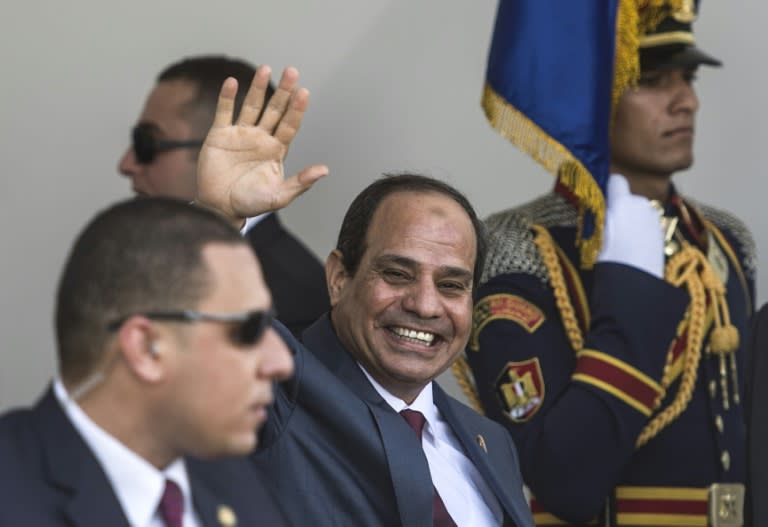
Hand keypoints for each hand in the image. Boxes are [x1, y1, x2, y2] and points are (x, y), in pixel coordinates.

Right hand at [195, 65, 327, 226]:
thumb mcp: (279, 196)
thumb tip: (324, 170)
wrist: (220, 208)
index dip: (297, 109)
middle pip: (274, 110)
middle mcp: (261, 137)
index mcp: (277, 149)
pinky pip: (224, 112)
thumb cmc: (251, 204)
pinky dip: (227, 98)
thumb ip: (300, 183)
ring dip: (258, 87)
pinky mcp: (220, 135)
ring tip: (265, 68)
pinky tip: (232, 82)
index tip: (304, 92)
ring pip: (251, 106)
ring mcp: (241, 134)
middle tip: (292, 71)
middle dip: (283, 91)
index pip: (290, 124)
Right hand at [597, 174, 663, 277]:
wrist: (635, 278)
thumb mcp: (595, 232)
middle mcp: (641, 204)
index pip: (616, 180)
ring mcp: (653, 217)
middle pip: (628, 196)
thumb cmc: (610, 256)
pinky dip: (641, 229)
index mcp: (622, 202)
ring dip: (631, 217)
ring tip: (623, 239)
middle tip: (610, 226)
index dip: (608, 187)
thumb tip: (596, 201)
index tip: (602, 198)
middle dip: (620, 206)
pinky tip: (634, 245)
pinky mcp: (660, 230)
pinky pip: (647, 222)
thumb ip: (598, 212)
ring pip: (639, 210)